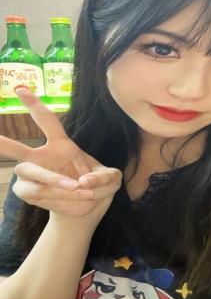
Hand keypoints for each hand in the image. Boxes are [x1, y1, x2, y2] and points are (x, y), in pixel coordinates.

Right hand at [0, 88, 120, 223]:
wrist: (88, 209)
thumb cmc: (98, 186)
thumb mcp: (111, 179)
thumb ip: (104, 178)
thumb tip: (84, 182)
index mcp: (61, 145)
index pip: (47, 121)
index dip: (34, 105)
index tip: (20, 89)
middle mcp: (41, 158)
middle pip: (19, 150)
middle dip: (4, 144)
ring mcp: (32, 176)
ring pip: (34, 175)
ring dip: (57, 181)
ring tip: (79, 188)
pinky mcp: (28, 192)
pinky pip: (37, 192)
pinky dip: (57, 195)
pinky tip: (74, 196)